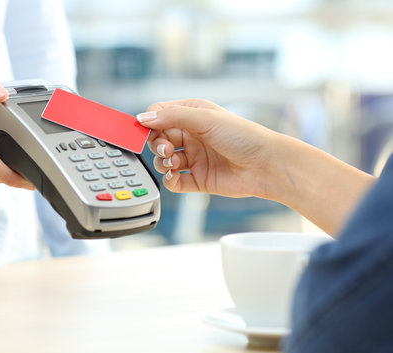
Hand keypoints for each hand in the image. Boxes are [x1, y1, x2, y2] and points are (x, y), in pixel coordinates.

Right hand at [137, 98, 375, 235]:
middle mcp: (191, 136)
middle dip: (158, 145)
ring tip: (176, 163)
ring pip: (164, 161)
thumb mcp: (205, 119)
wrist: (266, 166)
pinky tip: (176, 177)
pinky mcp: (197, 179)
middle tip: (168, 150)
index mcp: (193, 115)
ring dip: (164, 163)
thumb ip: (172, 116)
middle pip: (158, 139)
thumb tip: (143, 119)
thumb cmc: (243, 136)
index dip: (150, 123)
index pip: (159, 115)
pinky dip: (170, 180)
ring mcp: (194, 158)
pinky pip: (174, 181)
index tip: (148, 131)